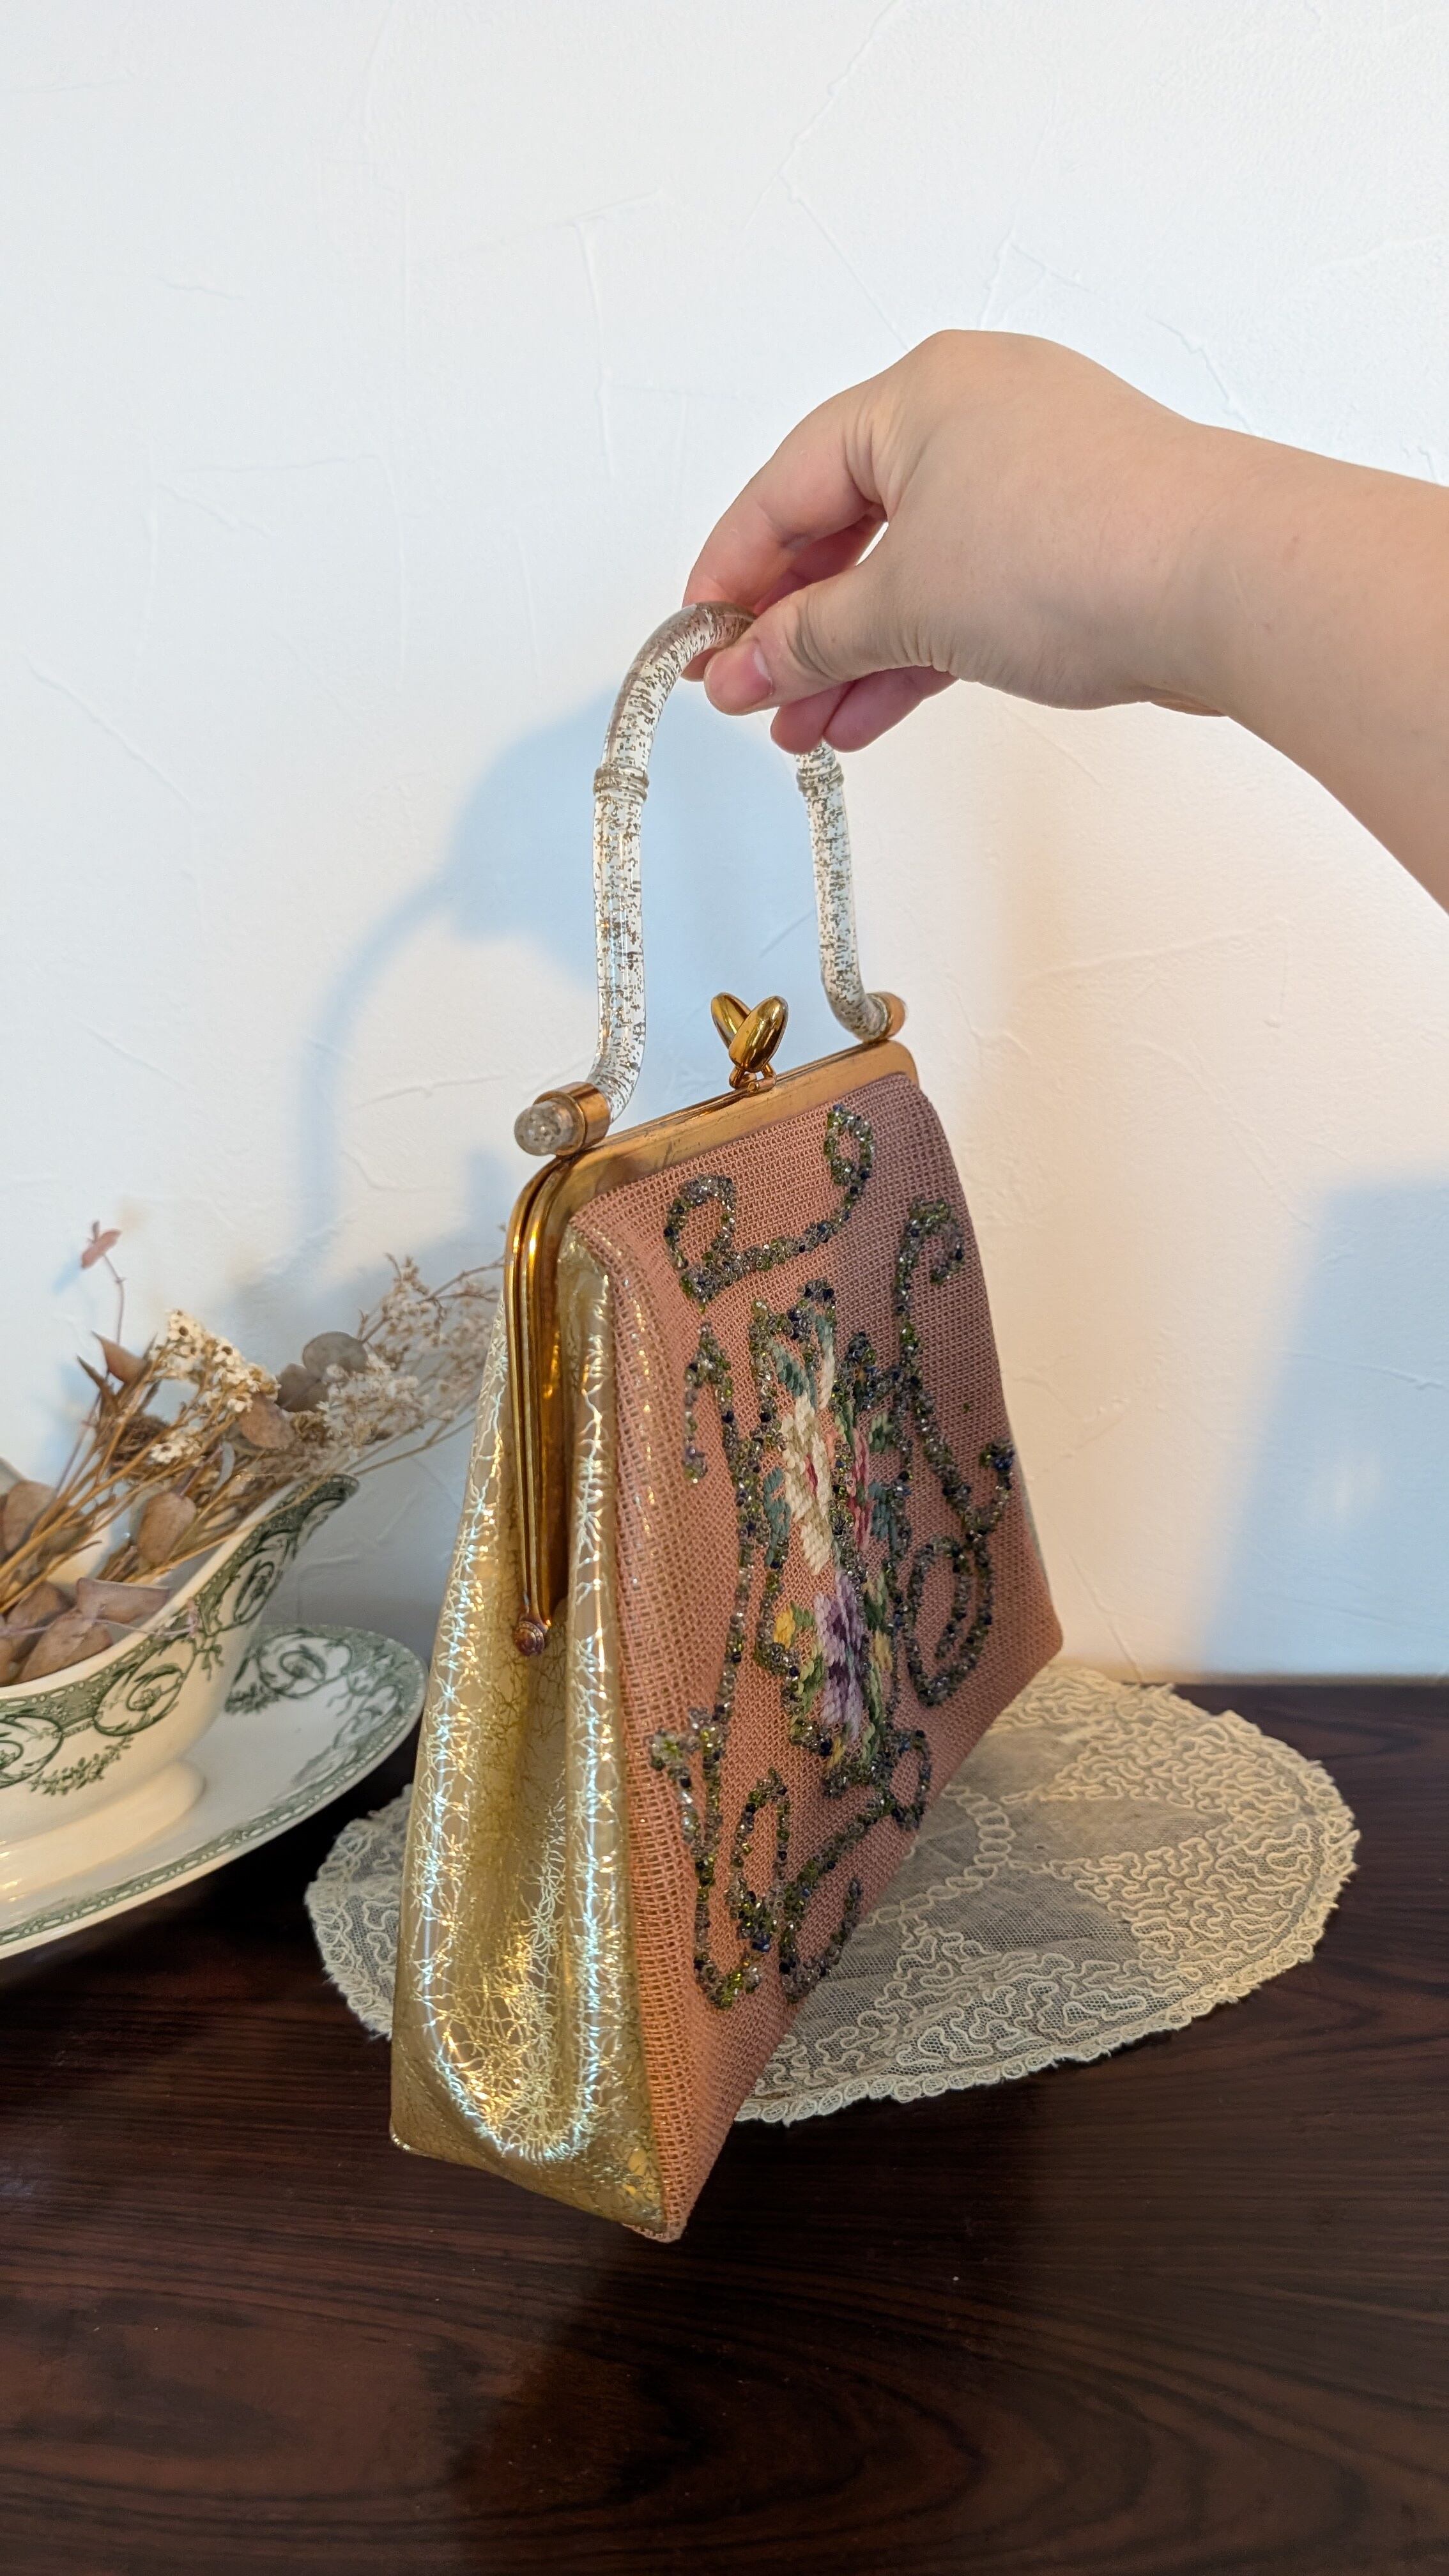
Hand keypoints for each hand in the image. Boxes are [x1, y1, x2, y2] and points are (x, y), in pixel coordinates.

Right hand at [685, 330, 1240, 753]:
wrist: (1227, 584)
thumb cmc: (1075, 550)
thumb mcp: (907, 602)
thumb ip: (812, 638)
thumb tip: (747, 668)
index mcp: (920, 393)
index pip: (789, 483)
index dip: (734, 569)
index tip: (699, 639)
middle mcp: (974, 418)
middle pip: (847, 528)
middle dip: (793, 626)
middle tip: (746, 697)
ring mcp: (1029, 481)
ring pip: (907, 572)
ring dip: (848, 656)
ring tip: (799, 732)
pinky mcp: (1072, 543)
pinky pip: (963, 595)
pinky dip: (914, 653)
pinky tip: (866, 716)